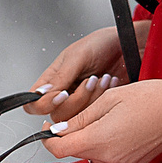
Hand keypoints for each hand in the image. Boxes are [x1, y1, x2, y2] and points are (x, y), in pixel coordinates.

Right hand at [23, 20, 155, 125]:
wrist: (127, 44)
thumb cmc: (101, 44)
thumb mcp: (78, 56)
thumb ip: (60, 77)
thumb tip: (40, 94)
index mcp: (52, 79)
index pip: (34, 103)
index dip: (44, 104)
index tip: (63, 94)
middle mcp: (63, 92)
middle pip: (57, 115)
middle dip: (77, 100)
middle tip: (90, 81)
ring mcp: (80, 102)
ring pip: (77, 118)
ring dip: (93, 98)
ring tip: (102, 79)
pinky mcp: (97, 106)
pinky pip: (95, 115)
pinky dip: (104, 99)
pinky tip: (110, 82)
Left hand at [42, 77, 161, 162]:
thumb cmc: (151, 98)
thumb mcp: (108, 99)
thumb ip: (80, 118)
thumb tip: (58, 130)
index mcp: (100, 140)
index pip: (59, 149)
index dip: (48, 138)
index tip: (48, 126)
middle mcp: (110, 159)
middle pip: (75, 151)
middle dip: (71, 135)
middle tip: (81, 113)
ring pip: (91, 154)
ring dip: (90, 138)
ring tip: (107, 117)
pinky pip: (108, 157)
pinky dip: (106, 144)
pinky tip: (119, 127)